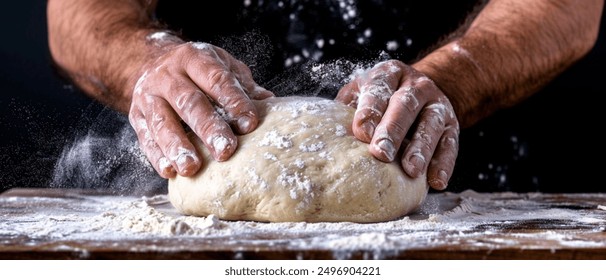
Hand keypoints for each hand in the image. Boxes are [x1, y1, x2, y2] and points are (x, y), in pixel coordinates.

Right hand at [128, 41, 273, 177]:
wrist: (150, 62)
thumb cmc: (197, 71)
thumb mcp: (221, 66)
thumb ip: (242, 85)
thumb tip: (269, 102)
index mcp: (194, 58)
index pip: (216, 79)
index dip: (233, 101)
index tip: (249, 124)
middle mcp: (168, 75)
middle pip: (189, 102)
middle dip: (208, 128)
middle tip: (225, 151)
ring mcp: (149, 96)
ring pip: (162, 122)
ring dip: (178, 147)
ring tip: (192, 168)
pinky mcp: (136, 116)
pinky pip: (145, 137)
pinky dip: (157, 156)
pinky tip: (170, 171)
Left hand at [336, 60, 458, 189]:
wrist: (419, 89)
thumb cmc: (378, 97)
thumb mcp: (361, 92)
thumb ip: (347, 108)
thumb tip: (327, 135)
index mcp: (389, 74)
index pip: (379, 89)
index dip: (370, 110)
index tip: (361, 132)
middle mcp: (416, 86)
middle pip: (405, 106)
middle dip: (392, 130)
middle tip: (381, 153)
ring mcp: (437, 105)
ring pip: (431, 125)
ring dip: (421, 148)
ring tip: (410, 170)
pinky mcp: (452, 126)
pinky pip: (450, 145)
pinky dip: (443, 163)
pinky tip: (436, 181)